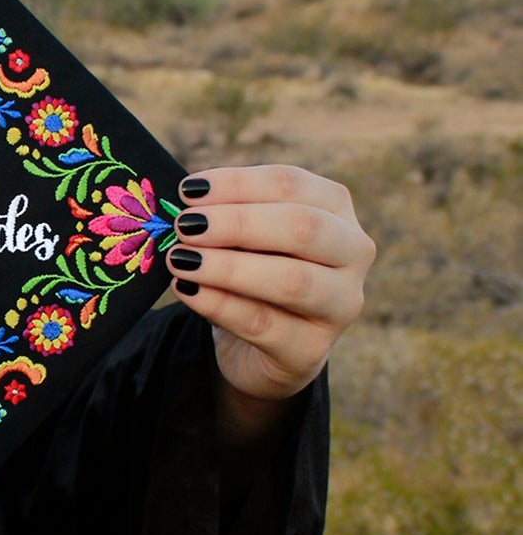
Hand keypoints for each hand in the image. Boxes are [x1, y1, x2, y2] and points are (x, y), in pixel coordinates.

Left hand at [165, 164, 374, 405]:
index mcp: (335, 209)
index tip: (188, 190)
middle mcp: (352, 252)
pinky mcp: (311, 349)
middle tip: (184, 225)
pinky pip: (263, 324)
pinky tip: (187, 289)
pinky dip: (219, 304)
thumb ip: (224, 217)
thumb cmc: (250, 271)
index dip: (239, 184)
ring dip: (228, 267)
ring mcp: (341, 305)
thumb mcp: (241, 238)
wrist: (256, 345)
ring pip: (291, 281)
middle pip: (303, 228)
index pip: (293, 185)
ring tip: (181, 259)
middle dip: (238, 223)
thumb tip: (186, 204)